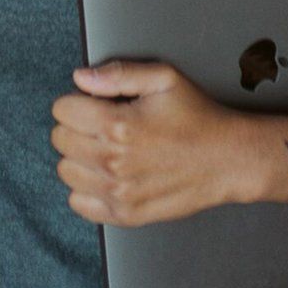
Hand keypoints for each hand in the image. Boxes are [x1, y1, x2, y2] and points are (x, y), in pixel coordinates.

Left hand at [51, 59, 263, 225]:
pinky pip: (78, 203)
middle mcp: (113, 161)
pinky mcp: (125, 214)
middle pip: (59, 139)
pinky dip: (86, 189)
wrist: (228, 160)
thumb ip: (119, 73)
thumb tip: (80, 77)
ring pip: (65, 171)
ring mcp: (117, 192)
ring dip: (79, 157)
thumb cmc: (198, 118)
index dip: (77, 101)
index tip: (96, 104)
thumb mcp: (164, 79)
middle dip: (76, 126)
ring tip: (106, 149)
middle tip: (103, 125)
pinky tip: (108, 174)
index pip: (62, 110)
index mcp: (118, 125)